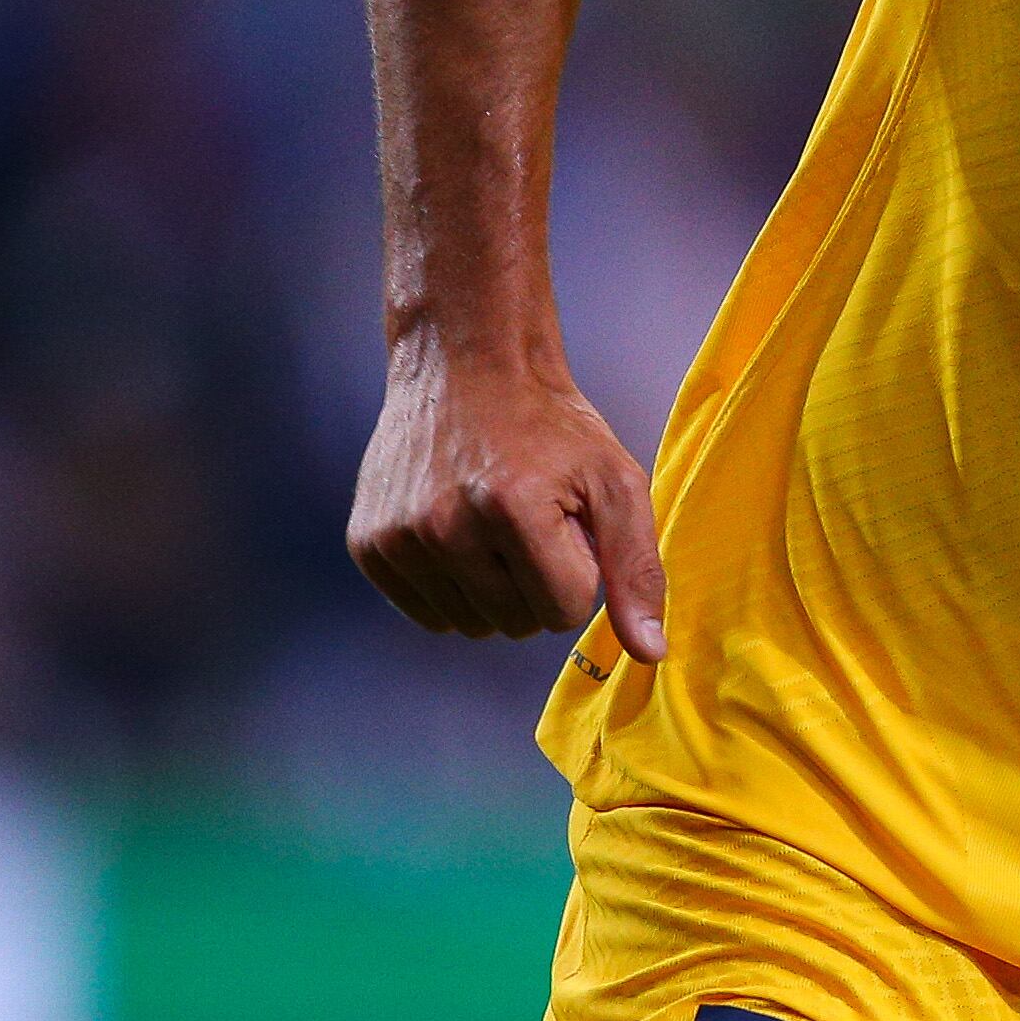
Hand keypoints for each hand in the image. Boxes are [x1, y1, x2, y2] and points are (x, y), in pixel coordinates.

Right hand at [346, 334, 667, 662]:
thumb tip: (651, 654)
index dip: (577, 573)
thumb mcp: (616, 482)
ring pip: (469, 625)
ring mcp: (398, 537)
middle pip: (516, 624)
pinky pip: (426, 613)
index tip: (568, 525)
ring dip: (494, 590)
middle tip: (530, 519)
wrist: (468, 366)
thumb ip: (637, 569)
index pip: (562, 611)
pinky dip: (451, 587)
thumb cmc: (553, 427)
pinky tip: (458, 533)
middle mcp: (445, 526)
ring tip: (493, 523)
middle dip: (536, 583)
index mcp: (513, 508)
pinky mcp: (368, 543)